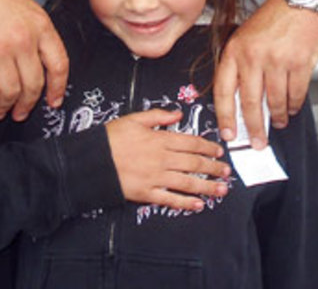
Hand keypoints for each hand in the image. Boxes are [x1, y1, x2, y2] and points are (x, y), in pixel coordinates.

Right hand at [0, 0, 68, 121]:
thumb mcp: (23, 5)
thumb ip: (35, 32)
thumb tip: (39, 62)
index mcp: (39, 25)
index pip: (59, 65)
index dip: (57, 88)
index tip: (53, 101)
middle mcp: (22, 41)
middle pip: (34, 84)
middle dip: (28, 104)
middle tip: (21, 113)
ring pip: (9, 92)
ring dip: (5, 107)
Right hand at [105, 110, 230, 210]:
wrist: (91, 161)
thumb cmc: (109, 139)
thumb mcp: (133, 119)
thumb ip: (158, 116)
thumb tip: (177, 114)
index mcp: (159, 139)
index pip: (191, 143)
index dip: (208, 147)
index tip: (218, 152)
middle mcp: (161, 159)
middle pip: (194, 163)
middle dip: (213, 168)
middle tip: (226, 172)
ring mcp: (155, 177)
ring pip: (187, 182)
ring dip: (207, 186)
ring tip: (221, 189)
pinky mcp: (146, 193)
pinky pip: (170, 199)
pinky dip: (185, 203)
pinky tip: (198, 205)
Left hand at [213, 0, 317, 148]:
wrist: (300, 0)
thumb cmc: (273, 20)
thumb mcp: (246, 38)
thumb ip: (241, 67)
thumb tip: (241, 104)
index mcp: (235, 50)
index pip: (224, 90)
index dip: (225, 116)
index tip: (228, 132)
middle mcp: (254, 56)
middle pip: (251, 103)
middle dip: (254, 128)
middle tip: (257, 141)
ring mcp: (277, 60)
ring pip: (276, 101)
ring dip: (278, 117)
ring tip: (279, 121)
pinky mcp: (299, 62)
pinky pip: (296, 94)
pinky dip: (295, 105)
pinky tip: (292, 107)